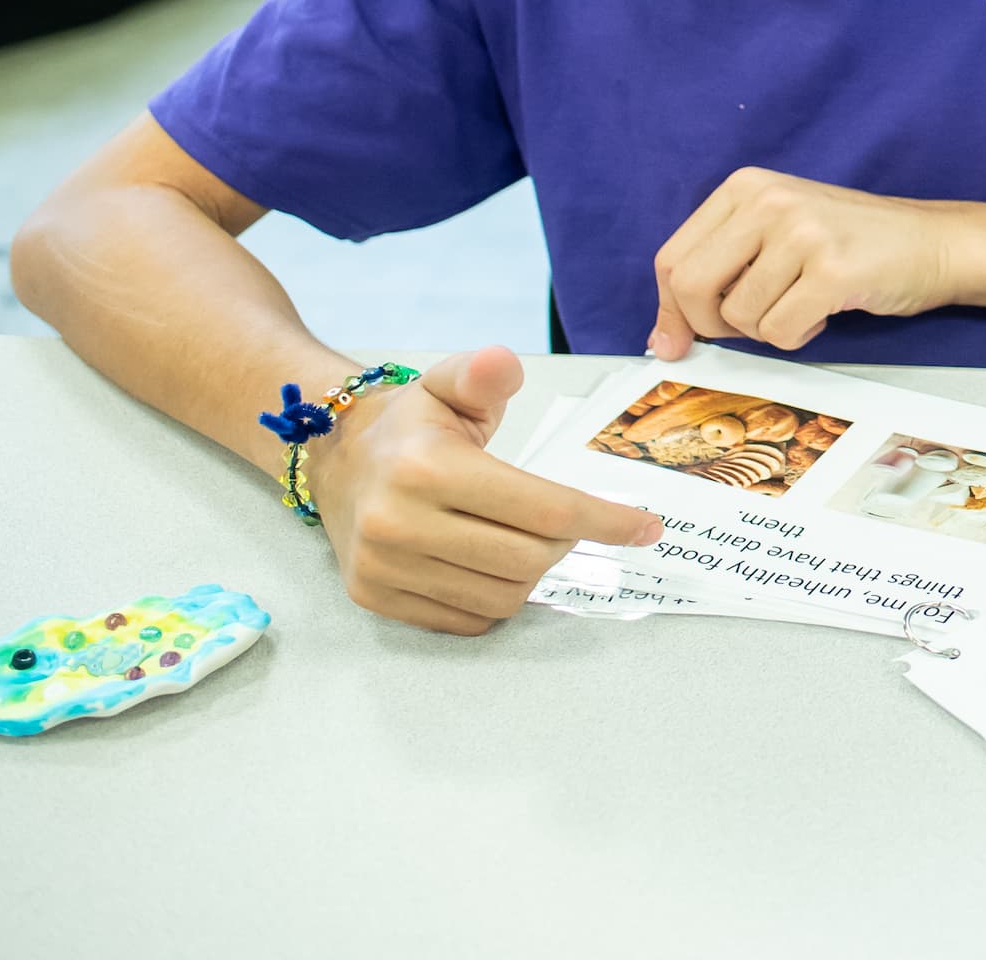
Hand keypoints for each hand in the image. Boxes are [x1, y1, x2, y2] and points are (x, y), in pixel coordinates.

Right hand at [307, 345, 664, 633]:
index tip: (648, 528)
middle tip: (561, 523)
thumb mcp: (446, 384)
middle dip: (563, 544)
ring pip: (501, 598)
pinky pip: (468, 621)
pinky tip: (487, 564)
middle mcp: (397, 522)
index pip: (543, 509)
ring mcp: (383, 567)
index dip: (606, 521)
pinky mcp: (375, 598)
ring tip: (520, 538)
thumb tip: (504, 363)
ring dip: (530, 574)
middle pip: (528, 560)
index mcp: (426, 468)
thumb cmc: (413, 426)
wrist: (337, 461)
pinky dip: (494, 598)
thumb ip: (483, 374)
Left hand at [651, 168, 955, 355]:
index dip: (670, 309)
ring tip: (806, 303)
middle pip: (691, 286)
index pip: (673, 258)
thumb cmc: (852, 244)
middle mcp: (769, 201)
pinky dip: (799, 336)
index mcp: (746, 186)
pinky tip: (826, 311)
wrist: (935, 242)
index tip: (677, 339)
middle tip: (748, 325)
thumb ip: (721, 270)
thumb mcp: (777, 234)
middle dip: (711, 325)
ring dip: (769, 329)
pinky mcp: (833, 270)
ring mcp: (802, 233)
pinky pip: (781, 332)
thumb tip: (664, 337)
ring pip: (740, 317)